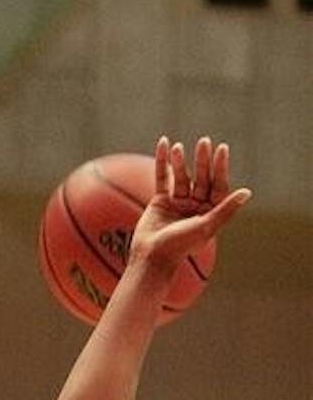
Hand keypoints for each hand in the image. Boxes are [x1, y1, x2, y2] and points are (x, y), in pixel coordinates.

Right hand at [129, 136, 250, 274]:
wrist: (152, 258)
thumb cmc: (181, 246)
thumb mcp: (206, 226)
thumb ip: (226, 209)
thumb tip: (247, 192)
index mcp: (211, 212)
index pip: (218, 185)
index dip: (220, 167)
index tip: (221, 149)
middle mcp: (196, 206)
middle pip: (202, 178)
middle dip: (202, 161)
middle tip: (204, 142)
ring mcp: (179, 203)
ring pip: (182, 177)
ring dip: (181, 161)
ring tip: (178, 147)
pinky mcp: (161, 201)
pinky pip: (163, 177)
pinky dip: (163, 161)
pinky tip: (164, 143)